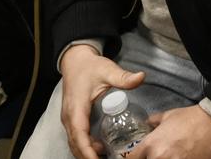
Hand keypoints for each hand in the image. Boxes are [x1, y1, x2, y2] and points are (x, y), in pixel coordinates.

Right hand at [59, 44, 145, 158]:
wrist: (76, 61)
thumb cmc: (90, 67)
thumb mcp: (108, 70)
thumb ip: (123, 77)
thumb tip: (141, 77)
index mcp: (76, 108)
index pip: (79, 135)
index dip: (87, 151)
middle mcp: (69, 117)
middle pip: (75, 144)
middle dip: (88, 156)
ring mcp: (69, 119)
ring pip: (74, 143)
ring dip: (86, 153)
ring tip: (106, 157)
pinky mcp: (72, 119)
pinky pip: (76, 137)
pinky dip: (85, 146)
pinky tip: (99, 149)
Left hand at [132, 105, 210, 158]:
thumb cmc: (191, 117)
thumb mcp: (169, 115)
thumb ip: (154, 121)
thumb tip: (148, 123)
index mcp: (151, 144)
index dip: (134, 158)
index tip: (139, 156)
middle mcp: (158, 157)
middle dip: (149, 158)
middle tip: (158, 153)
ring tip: (171, 155)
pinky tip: (181, 157)